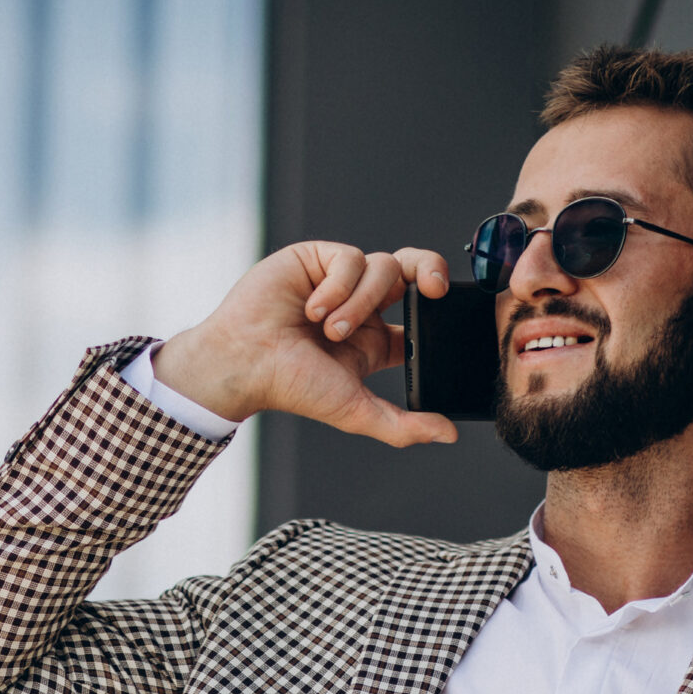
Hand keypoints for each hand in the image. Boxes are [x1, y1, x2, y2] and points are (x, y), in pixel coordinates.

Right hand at [150, 241, 462, 447]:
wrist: (243, 361)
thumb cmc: (290, 386)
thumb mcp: (354, 410)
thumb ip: (403, 425)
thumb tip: (449, 435)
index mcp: (373, 341)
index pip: (420, 316)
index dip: (434, 312)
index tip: (435, 320)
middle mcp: (360, 307)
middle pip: (413, 272)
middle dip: (429, 271)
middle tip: (433, 289)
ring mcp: (340, 281)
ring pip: (382, 268)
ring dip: (360, 302)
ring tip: (329, 328)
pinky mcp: (318, 259)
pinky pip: (351, 258)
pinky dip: (338, 285)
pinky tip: (313, 308)